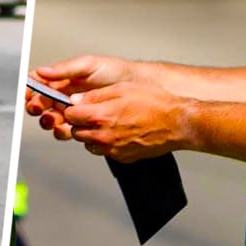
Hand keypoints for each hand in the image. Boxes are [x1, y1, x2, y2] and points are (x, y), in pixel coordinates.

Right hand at [25, 55, 135, 140]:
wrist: (135, 86)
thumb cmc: (113, 71)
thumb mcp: (87, 65)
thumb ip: (64, 69)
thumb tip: (41, 71)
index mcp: (61, 80)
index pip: (38, 84)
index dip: (28, 89)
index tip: (25, 93)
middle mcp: (62, 95)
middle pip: (40, 104)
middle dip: (36, 107)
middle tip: (39, 107)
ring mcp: (71, 111)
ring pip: (50, 119)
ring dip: (47, 121)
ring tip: (53, 119)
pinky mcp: (81, 123)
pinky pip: (65, 130)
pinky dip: (61, 131)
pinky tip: (66, 128)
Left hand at [64, 82, 194, 163]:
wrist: (176, 123)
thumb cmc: (154, 103)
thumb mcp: (121, 89)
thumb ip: (95, 96)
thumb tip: (76, 100)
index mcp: (100, 116)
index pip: (69, 115)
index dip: (73, 108)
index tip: (78, 105)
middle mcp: (103, 136)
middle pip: (76, 131)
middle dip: (81, 122)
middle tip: (94, 113)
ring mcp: (112, 149)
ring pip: (88, 144)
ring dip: (91, 134)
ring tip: (108, 122)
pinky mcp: (122, 157)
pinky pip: (104, 151)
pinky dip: (105, 143)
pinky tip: (118, 132)